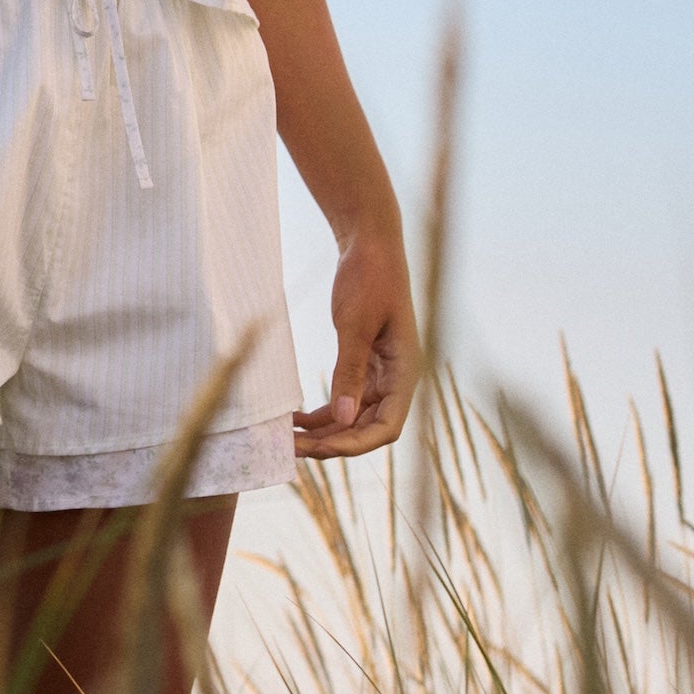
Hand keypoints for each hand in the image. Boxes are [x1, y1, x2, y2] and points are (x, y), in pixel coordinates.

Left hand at [294, 223, 416, 458]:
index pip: (387, 428)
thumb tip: (342, 418)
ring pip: (354, 418)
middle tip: (290, 447)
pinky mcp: (365, 364)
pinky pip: (346, 399)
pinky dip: (323, 412)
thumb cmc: (369, 278)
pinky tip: (297, 418)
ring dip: (324, 431)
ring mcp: (382, 373)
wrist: (370, 245)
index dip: (354, 444)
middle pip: (367, 428)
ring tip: (288, 438)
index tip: (318, 448)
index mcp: (405, 372)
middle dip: (331, 442)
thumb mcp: (355, 324)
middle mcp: (397, 379)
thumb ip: (349, 371)